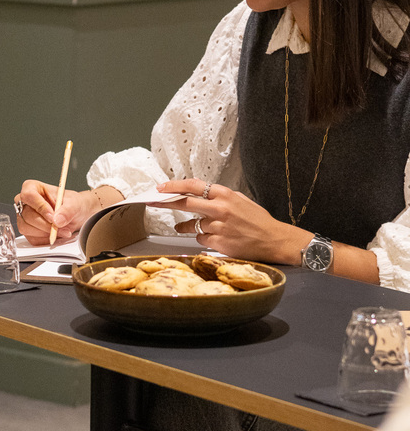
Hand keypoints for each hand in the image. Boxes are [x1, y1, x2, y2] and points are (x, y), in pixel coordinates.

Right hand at [14, 180, 100, 243]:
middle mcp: (24, 202)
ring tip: (62, 231)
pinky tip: (56, 234)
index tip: (53, 216)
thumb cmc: (71, 203)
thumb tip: (57, 220)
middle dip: (46, 224)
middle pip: (27, 215)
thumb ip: (67, 210)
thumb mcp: (74, 203)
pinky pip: (32, 238)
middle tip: (61, 227)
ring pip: (26, 228)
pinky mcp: (27, 230)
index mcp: (32, 187)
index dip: (40, 207)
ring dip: (46, 233)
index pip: (29, 195)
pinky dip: (45, 239)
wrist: (75, 215)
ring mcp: (23, 217)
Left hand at [156, 178, 308, 264]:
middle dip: (167, 203)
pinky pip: (202, 240)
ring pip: (193, 226)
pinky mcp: (220, 244)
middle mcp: (221, 209)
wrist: (275, 240)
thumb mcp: (240, 200)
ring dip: (189, 227)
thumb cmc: (258, 220)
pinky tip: (214, 238)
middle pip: (186, 203)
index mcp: (226, 195)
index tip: (161, 187)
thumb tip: (197, 188)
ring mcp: (219, 227)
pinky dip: (203, 239)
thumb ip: (218, 195)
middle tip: (155, 202)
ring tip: (184, 226)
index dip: (175, 186)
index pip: (194, 186)